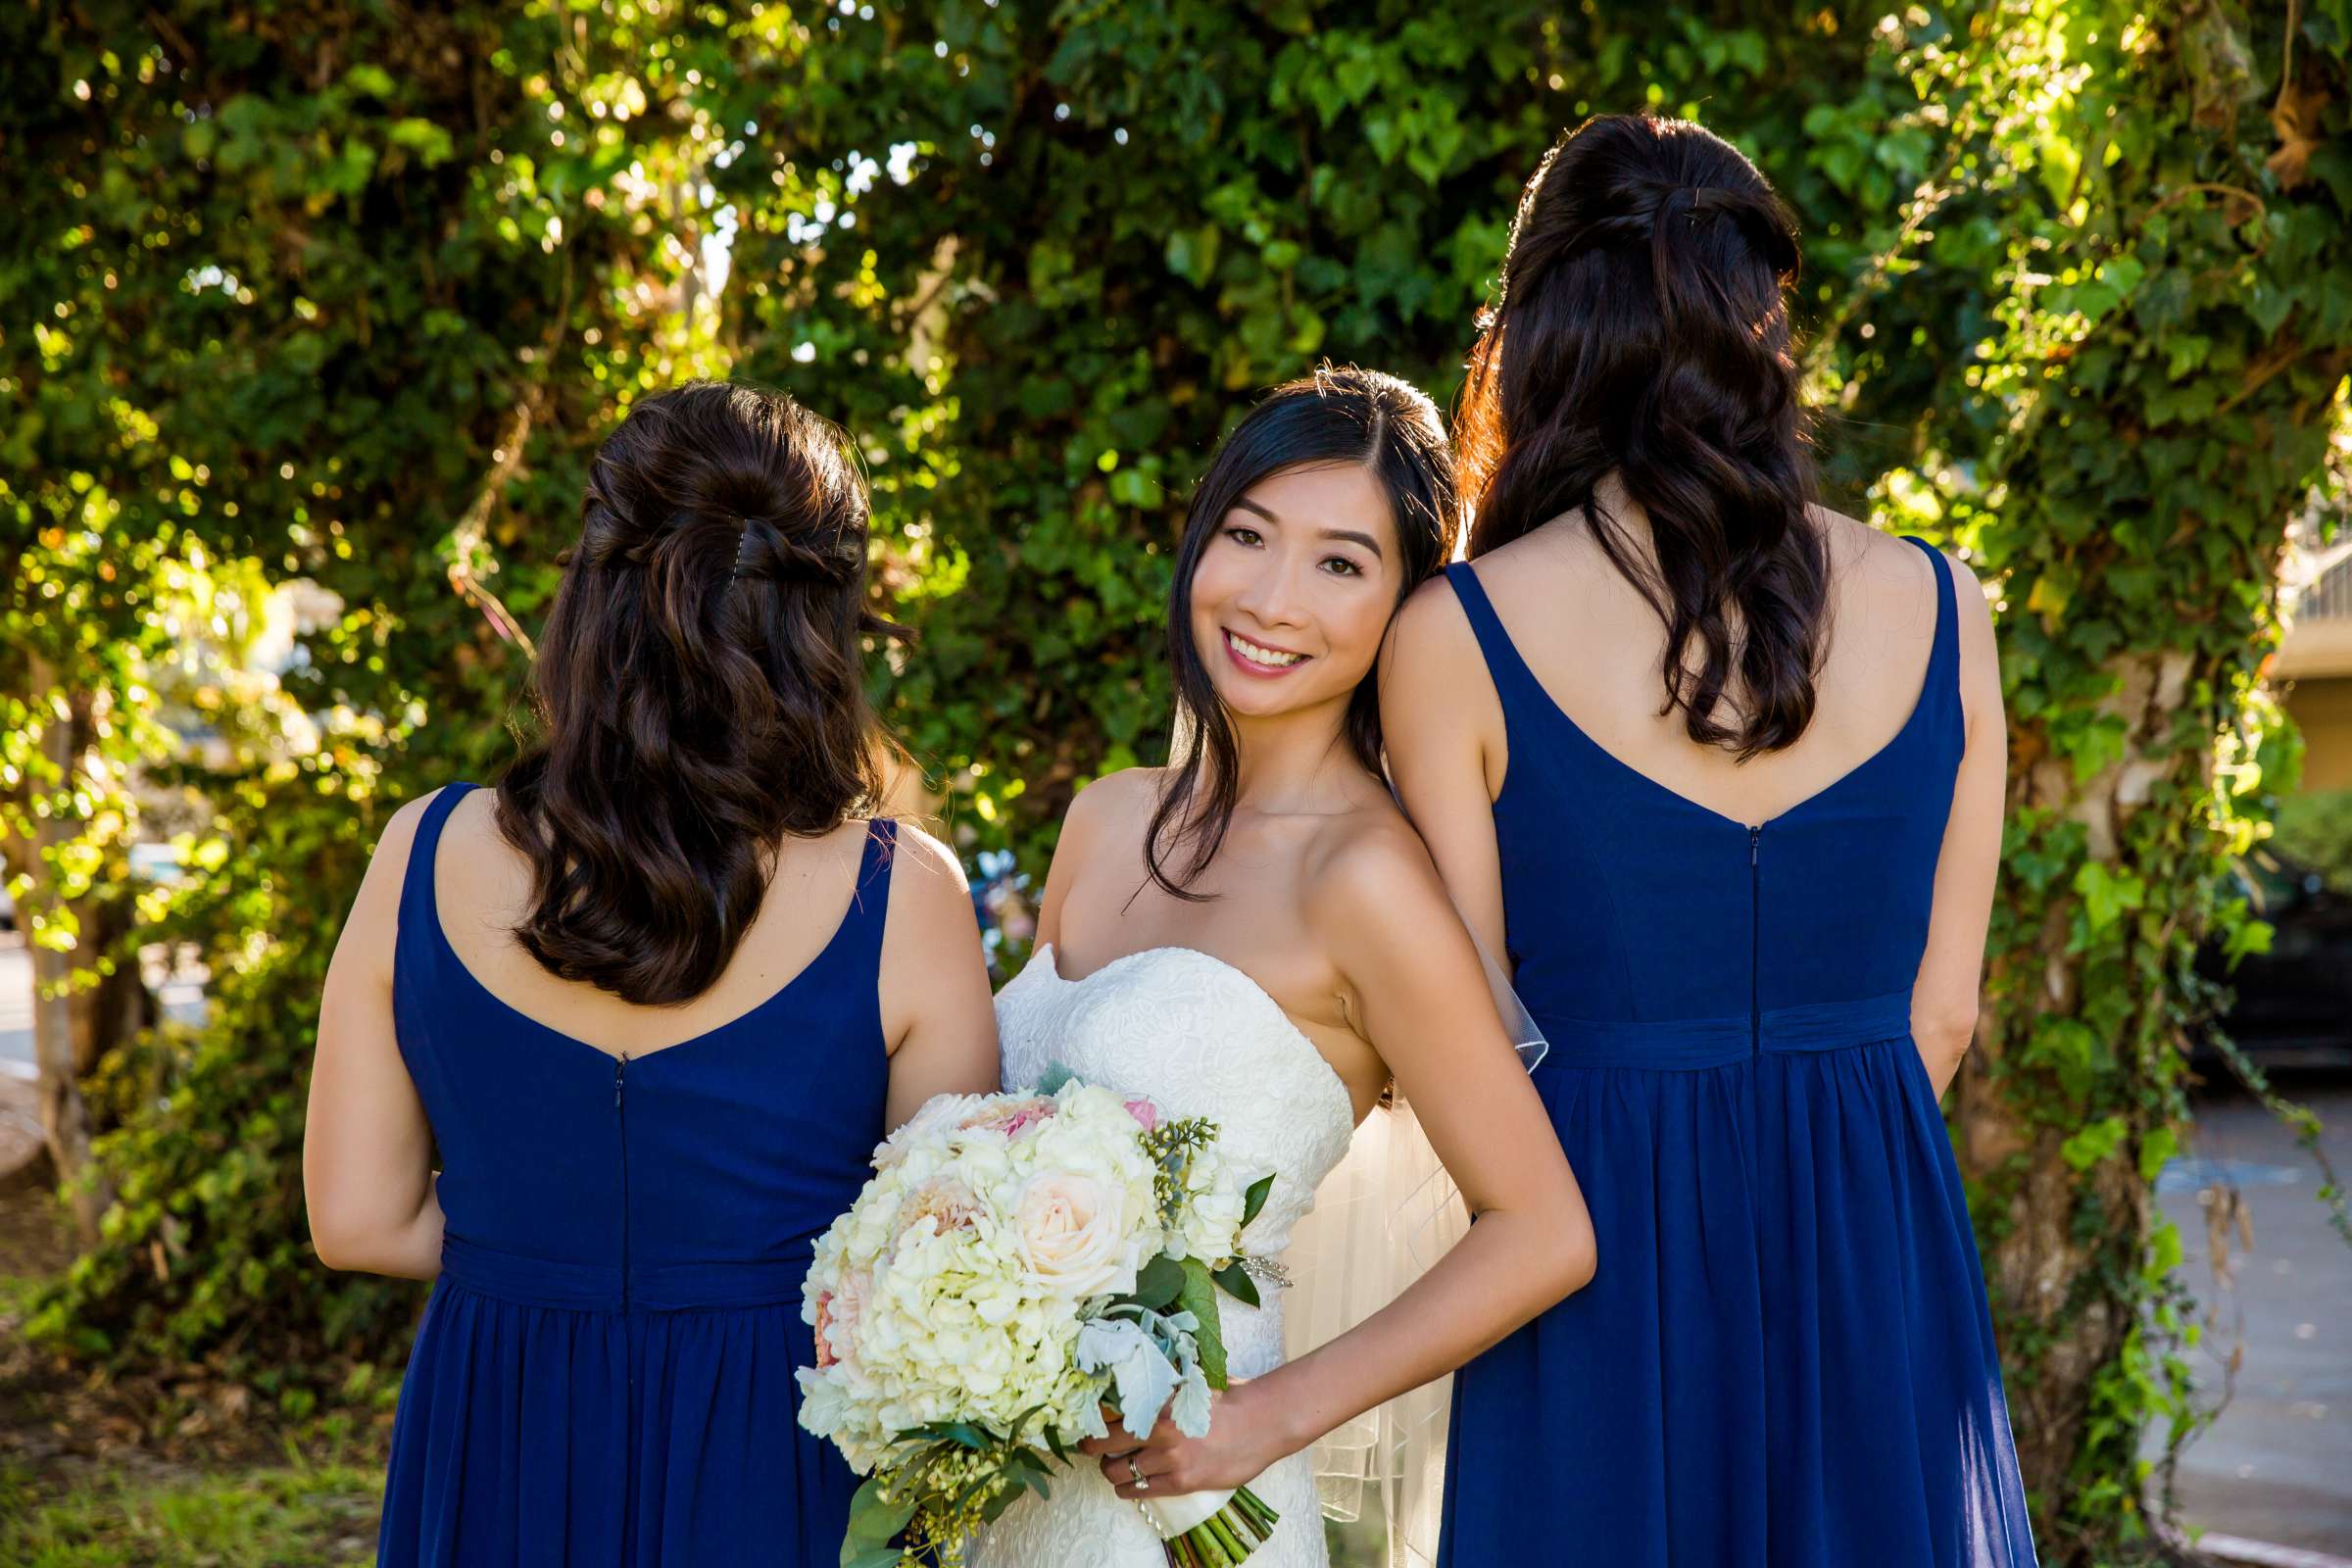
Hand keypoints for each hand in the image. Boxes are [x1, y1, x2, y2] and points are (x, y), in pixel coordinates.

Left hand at [1075, 1379, 1292, 1499]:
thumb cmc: (1226, 1400)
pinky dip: (1128, 1489)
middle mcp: (1160, 1429)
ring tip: (1112, 1468)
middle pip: (1105, 1445)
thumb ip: (1160, 1387)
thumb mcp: (1188, 1385)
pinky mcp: (1182, 1481)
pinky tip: (1126, 1486)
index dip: (1092, 1421)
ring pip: (1119, 1472)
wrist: (1260, 1422)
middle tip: (1091, 1447)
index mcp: (1158, 1401)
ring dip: (1111, 1471)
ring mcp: (1171, 1458)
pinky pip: (1141, 1490)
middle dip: (1093, 1448)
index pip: (1109, 1414)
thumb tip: (1130, 1380)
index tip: (1086, 1424)